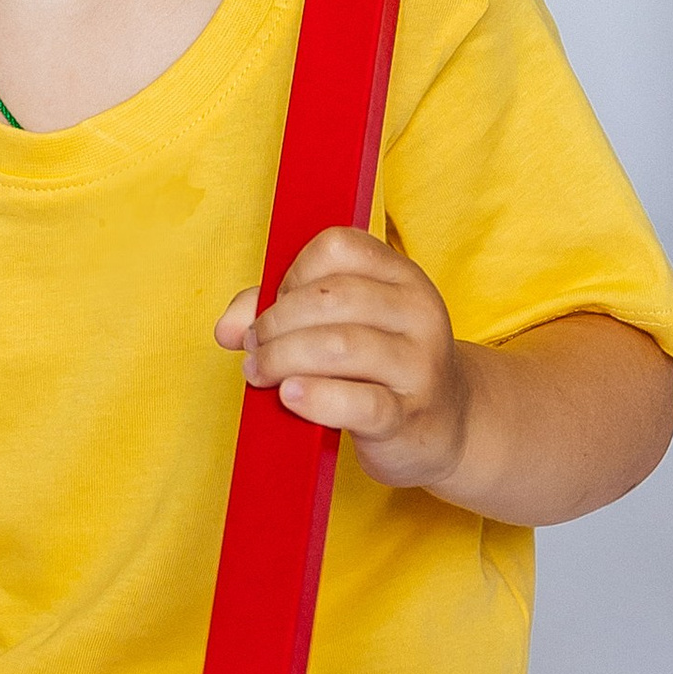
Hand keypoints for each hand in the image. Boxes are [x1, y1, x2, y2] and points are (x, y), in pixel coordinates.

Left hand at [214, 225, 471, 494]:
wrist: (445, 426)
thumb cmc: (380, 368)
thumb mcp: (344, 325)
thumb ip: (279, 312)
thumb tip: (226, 328)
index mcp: (402, 276)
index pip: (338, 247)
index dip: (292, 273)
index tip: (273, 306)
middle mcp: (418, 311)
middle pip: (330, 297)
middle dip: (275, 322)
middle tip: (253, 347)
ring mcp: (419, 365)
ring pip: (339, 345)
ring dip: (282, 358)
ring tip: (260, 372)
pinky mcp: (409, 416)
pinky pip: (358, 402)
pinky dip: (315, 397)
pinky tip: (290, 396)